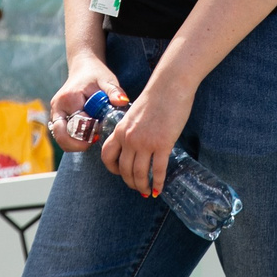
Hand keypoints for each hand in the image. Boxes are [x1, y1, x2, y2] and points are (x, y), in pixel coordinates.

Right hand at [45, 56, 124, 152]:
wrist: (83, 67)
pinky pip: (61, 135)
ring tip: (91, 136)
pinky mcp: (56, 117)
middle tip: (95, 139)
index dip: (90, 132)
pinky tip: (86, 133)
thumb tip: (122, 101)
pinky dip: (73, 139)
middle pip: (62, 136)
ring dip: (75, 142)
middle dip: (78, 144)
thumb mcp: (107, 80)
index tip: (101, 128)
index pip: (76, 125)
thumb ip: (114, 92)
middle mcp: (57, 107)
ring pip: (60, 138)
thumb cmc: (96, 74)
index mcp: (69, 98)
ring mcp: (55, 113)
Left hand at [99, 81, 192, 199]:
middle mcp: (129, 139)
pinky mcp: (162, 144)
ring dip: (143, 186)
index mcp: (120, 130)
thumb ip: (131, 130)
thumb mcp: (134, 114)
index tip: (121, 173)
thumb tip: (136, 145)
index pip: (107, 156)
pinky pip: (158, 170)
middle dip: (130, 182)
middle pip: (124, 170)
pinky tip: (159, 188)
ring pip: (139, 174)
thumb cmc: (156, 97)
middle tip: (138, 187)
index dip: (112, 169)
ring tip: (148, 191)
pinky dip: (158, 183)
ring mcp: (145, 143)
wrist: (170, 86)